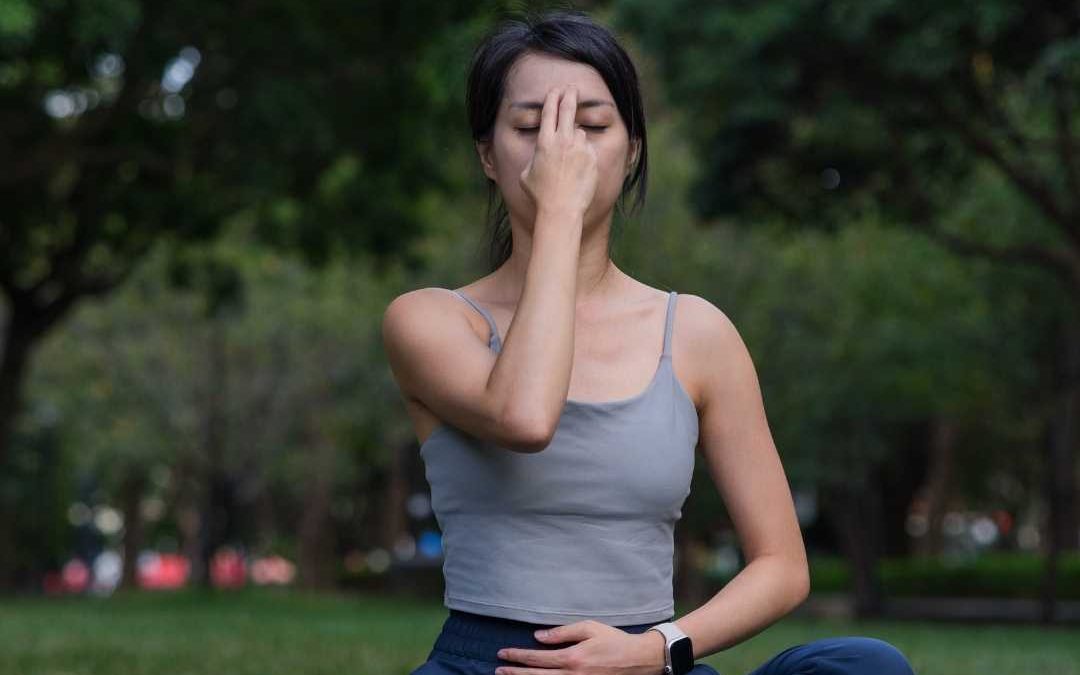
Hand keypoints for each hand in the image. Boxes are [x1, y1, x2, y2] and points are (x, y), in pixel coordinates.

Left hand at [495, 619, 667, 674]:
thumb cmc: (614, 641)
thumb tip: (539, 636)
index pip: (538, 658)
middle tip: (498, 670)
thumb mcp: (589, 628)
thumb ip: (562, 633)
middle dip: (515, 673)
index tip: (503, 654)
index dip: (518, 656)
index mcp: (573, 658)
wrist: (639, 660)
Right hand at [519, 85, 598, 218]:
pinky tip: (579, 170)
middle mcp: (563, 141)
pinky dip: (584, 154)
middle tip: (571, 89)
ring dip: (575, 138)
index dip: (552, 98)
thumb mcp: (526, 175)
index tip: (555, 90)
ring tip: (570, 159)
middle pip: (567, 110)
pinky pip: (588, 149)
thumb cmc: (540, 195)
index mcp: (544, 142)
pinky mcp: (592, 157)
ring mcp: (579, 148)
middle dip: (569, 96)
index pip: (549, 112)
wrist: (561, 209)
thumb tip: (538, 154)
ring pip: (579, 132)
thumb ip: (534, 158)